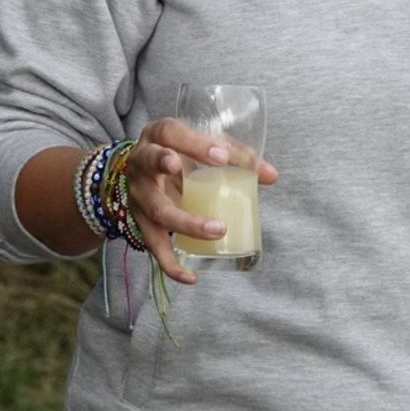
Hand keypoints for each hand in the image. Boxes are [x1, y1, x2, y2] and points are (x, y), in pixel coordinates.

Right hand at [122, 118, 278, 284]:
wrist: (143, 171)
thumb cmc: (181, 152)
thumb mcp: (203, 146)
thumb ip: (236, 156)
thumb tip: (271, 175)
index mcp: (159, 136)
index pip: (171, 134)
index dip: (194, 144)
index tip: (221, 157)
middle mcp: (141, 163)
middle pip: (153, 167)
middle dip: (176, 170)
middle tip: (212, 177)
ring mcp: (138, 194)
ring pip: (157, 210)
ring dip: (187, 223)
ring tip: (218, 231)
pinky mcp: (141, 222)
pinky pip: (154, 245)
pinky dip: (170, 264)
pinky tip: (190, 276)